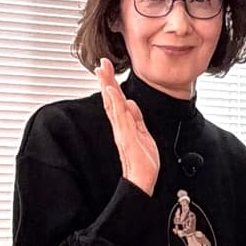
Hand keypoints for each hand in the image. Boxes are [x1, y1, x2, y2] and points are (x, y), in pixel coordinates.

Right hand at [98, 58, 158, 194]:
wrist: (144, 181)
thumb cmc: (143, 162)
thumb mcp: (143, 134)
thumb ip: (136, 119)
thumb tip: (130, 103)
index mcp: (124, 125)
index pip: (115, 101)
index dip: (111, 84)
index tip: (106, 69)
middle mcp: (120, 127)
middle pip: (110, 100)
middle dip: (106, 81)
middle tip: (101, 64)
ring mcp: (122, 132)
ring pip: (113, 105)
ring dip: (108, 87)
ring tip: (103, 72)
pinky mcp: (126, 138)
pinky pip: (120, 118)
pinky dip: (115, 104)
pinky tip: (111, 93)